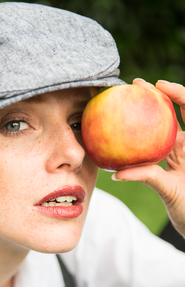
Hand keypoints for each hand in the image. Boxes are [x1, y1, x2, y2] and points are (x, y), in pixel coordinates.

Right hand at [113, 78, 184, 237]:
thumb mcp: (172, 192)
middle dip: (157, 96)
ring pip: (160, 130)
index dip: (177, 93)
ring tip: (125, 103)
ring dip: (145, 116)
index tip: (158, 86)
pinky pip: (148, 152)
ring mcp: (176, 156)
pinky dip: (135, 145)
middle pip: (173, 113)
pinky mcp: (167, 167)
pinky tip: (118, 142)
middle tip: (136, 86)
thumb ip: (149, 178)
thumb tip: (118, 173)